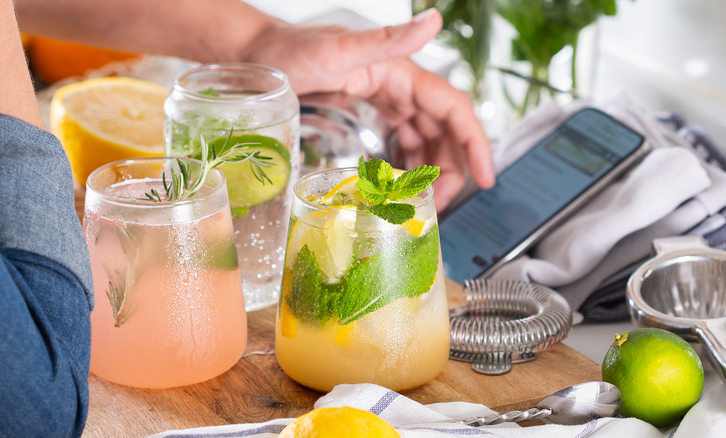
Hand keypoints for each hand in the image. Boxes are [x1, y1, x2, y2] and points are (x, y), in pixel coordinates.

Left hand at [244, 9, 494, 208]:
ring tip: (427, 203)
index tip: (485, 179)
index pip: (453, 109)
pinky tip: (406, 184)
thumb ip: (387, 40)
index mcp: (401, 73)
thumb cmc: (291, 51)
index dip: (475, 144)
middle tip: (443, 205)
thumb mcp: (337, 51)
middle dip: (452, 169)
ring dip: (432, 172)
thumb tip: (433, 22)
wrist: (259, 56)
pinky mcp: (372, 113)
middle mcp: (400, 87)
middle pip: (444, 132)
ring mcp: (387, 100)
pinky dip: (411, 164)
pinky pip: (403, 141)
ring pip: (426, 140)